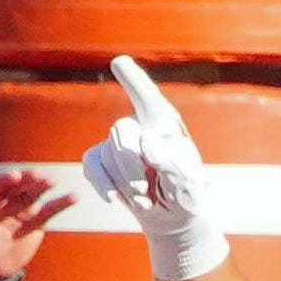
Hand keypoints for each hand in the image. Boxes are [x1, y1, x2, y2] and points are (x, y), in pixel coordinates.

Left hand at [0, 168, 73, 280]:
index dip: (5, 180)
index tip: (14, 178)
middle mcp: (5, 203)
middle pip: (17, 185)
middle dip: (26, 179)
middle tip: (37, 175)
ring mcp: (21, 211)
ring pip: (34, 194)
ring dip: (43, 186)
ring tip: (52, 182)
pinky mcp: (35, 223)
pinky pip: (49, 211)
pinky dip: (61, 203)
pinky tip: (73, 197)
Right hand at [79, 57, 225, 280]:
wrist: (174, 217)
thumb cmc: (186, 195)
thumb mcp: (188, 185)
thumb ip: (172, 163)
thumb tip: (147, 141)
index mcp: (165, 123)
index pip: (148, 99)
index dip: (133, 81)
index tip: (119, 62)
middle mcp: (140, 125)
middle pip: (122, 131)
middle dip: (131, 166)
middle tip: (147, 193)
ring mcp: (118, 141)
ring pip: (107, 152)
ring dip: (125, 182)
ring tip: (145, 199)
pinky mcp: (101, 159)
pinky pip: (91, 165)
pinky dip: (101, 184)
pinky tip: (112, 199)